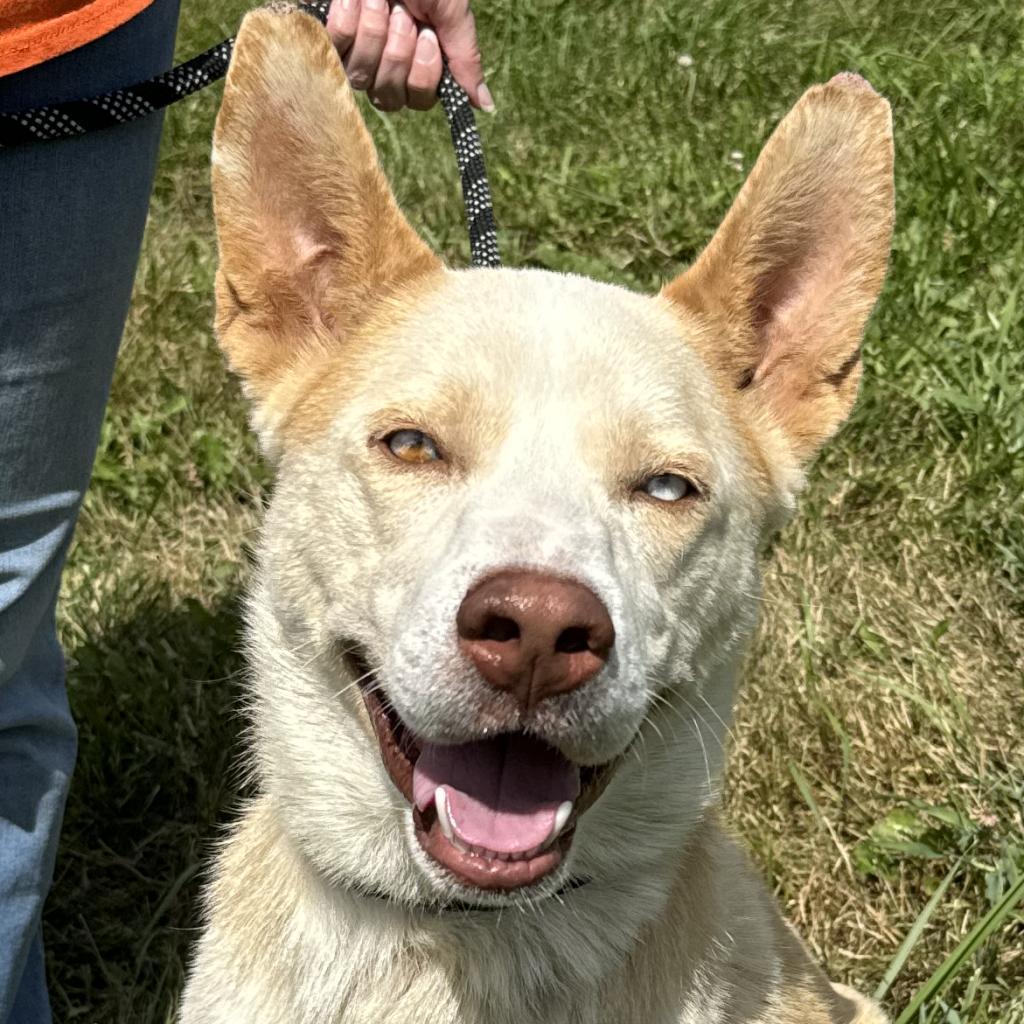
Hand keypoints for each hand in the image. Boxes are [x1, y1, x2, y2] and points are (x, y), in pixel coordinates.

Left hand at [326, 0, 491, 112]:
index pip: (419, 100)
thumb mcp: (451, 10)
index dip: (423, 74)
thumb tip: (485, 105)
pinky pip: (337, 49)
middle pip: (389, 96)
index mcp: (415, 63)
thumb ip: (464, 57)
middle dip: (399, 52)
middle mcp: (383, 66)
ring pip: (362, 77)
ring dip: (376, 32)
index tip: (427, 35)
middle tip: (403, 14)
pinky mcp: (326, 38)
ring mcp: (352, 55)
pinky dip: (350, 18)